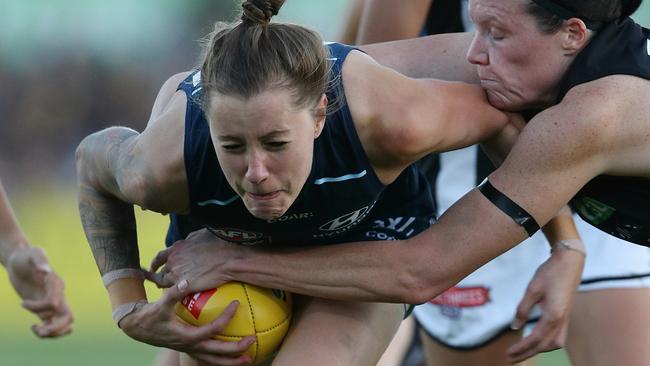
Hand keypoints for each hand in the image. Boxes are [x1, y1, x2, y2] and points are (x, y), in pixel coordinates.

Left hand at [7, 246, 73, 336]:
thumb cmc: (25, 257)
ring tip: (35, 330)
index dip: (37, 308)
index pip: (54, 303)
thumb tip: (46, 271)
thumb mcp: (32, 254)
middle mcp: (59, 295)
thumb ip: (40, 259)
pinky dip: (45, 332)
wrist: (19, 262)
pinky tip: (33, 327)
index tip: (22, 303)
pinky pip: (52, 325)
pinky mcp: (44, 309)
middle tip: (39, 330)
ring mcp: (53, 303)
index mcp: (57, 284)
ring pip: (63, 325)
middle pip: (68, 317)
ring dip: (52, 333)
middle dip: (56, 328)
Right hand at [120, 280, 255, 365]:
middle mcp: (190, 346)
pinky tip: (233, 356)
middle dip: (236, 349)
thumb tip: (187, 280)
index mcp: (186, 336)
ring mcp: (190, 351)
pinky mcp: (189, 350)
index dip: (226, 318)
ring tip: (249, 359)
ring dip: (231, 361)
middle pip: (217, 352)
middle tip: (253, 340)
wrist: (138, 328)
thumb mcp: (161, 304)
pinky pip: (208, 359)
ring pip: (214, 361)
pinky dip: (221, 359)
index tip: (236, 304)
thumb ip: (174, 293)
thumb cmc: (151, 315)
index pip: (212, 329)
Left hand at [146, 228, 244, 291]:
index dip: (155, 264)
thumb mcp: (199, 235)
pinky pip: (172, 294)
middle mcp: (173, 261)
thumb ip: (188, 241)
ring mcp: (177, 274)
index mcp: (176, 248)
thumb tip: (185, 243)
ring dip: (166, 286)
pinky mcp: (184, 286)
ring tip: (171, 290)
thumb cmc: (219, 244)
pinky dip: (172, 296)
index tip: (154, 268)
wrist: (229, 259)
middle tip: (166, 281)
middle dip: (162, 276)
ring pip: (163, 283)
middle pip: (161, 272)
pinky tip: (175, 298)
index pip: (160, 257)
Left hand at [506, 248, 584, 362]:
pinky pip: (558, 335)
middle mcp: (562, 320)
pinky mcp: (565, 315)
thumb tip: (514, 327)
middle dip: (528, 354)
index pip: (535, 339)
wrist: (569, 261)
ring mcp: (565, 318)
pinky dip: (546, 342)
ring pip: (555, 343)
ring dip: (539, 350)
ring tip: (523, 352)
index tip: (508, 354)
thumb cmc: (550, 273)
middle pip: (545, 346)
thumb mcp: (532, 289)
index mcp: (553, 315)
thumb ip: (523, 309)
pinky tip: (535, 340)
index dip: (521, 348)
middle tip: (511, 358)